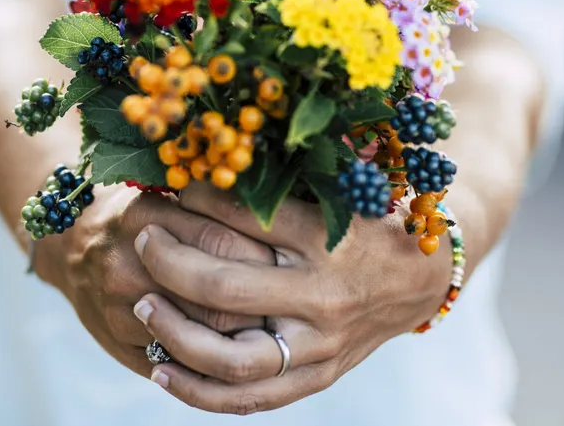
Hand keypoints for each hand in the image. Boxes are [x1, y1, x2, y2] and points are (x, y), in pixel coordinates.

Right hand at [35, 184, 276, 377]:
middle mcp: (130, 264)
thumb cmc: (136, 210)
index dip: (266, 254)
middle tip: (298, 298)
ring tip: (281, 324)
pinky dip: (215, 358)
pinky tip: (245, 347)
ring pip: (202, 335)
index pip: (222, 242)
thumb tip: (282, 216)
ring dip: (246, 334)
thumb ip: (212, 206)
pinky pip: (179, 361)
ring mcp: (122, 309)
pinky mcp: (120, 343)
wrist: (70, 243)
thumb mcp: (166, 192)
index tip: (297, 257)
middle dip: (265, 300)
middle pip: (218, 295)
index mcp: (145, 217)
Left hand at [130, 183, 454, 414]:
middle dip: (169, 263)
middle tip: (142, 240)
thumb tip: (201, 166)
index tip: (169, 188)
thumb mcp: (333, 188)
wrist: (420, 277)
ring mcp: (320, 344)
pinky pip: (250, 397)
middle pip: (224, 287)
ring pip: (231, 356)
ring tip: (143, 306)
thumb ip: (274, 183)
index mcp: (326, 237)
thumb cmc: (367, 221)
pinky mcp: (317, 376)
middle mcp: (323, 294)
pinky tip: (160, 369)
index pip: (244, 217)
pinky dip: (199, 390)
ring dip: (174, 332)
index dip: (196, 200)